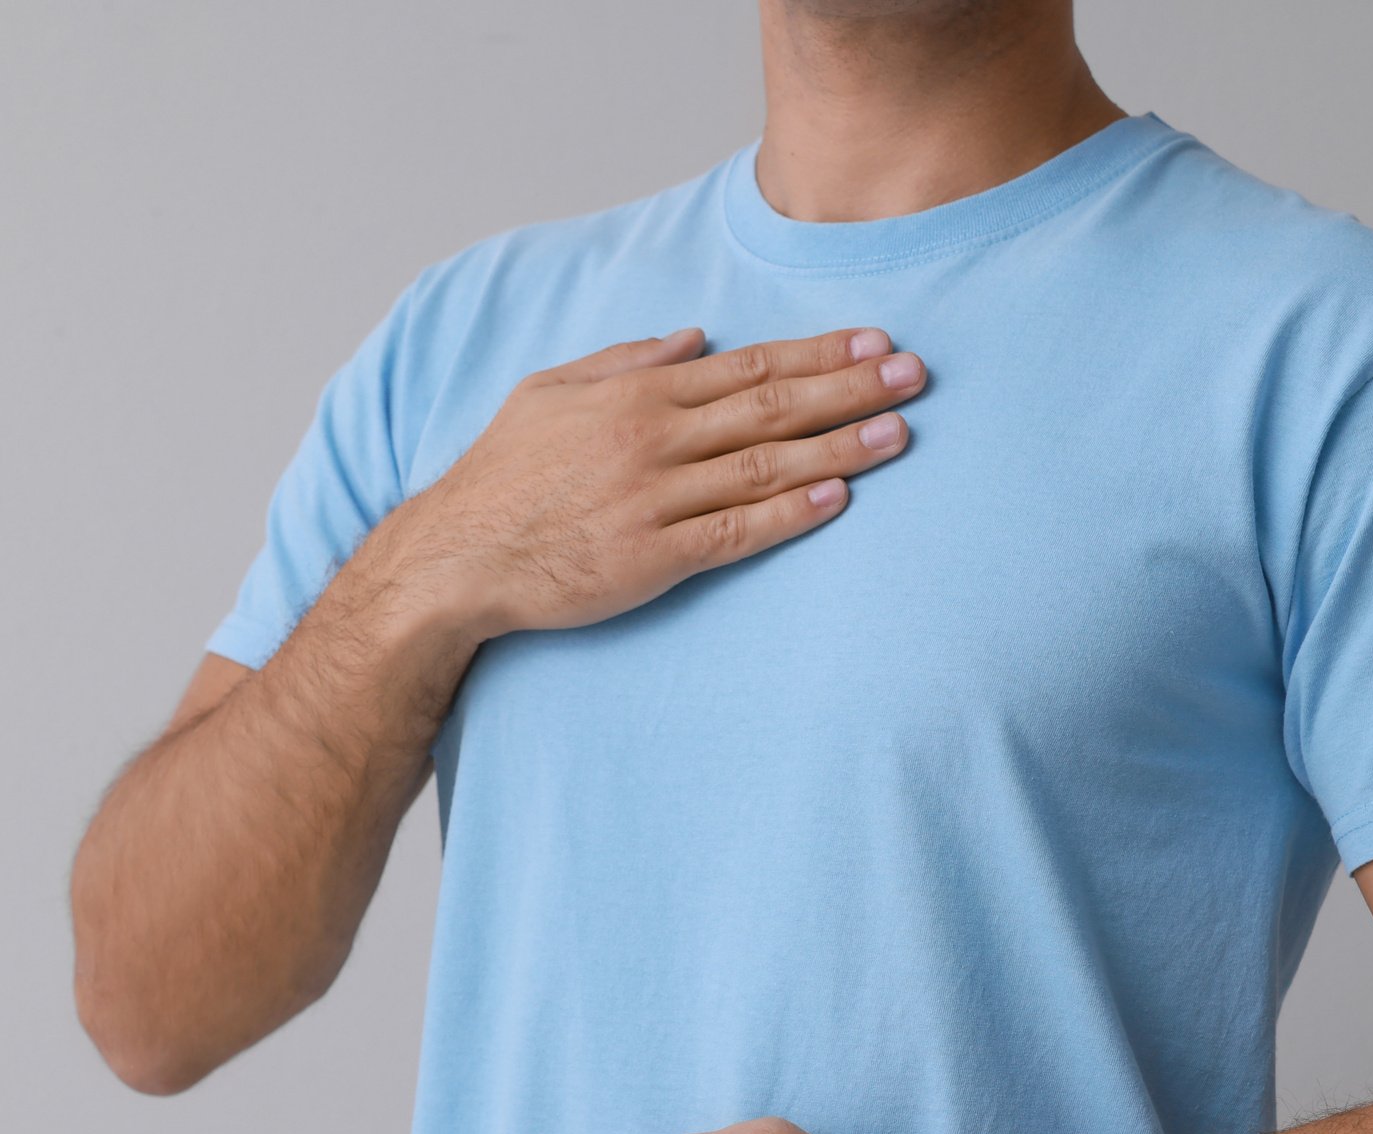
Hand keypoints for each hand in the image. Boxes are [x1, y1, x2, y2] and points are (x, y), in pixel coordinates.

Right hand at [376, 326, 925, 641]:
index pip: (747, 367)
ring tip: (899, 432)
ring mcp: (655, 501)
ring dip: (840, 447)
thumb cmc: (503, 476)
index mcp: (635, 395)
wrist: (458, 558)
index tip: (874, 341)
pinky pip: (736, 532)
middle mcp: (653, 440)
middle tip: (914, 375)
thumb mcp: (549, 392)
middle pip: (771, 407)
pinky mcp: (653, 559)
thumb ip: (626, 359)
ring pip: (766, 466)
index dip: (817, 353)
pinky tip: (840, 498)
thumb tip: (694, 336)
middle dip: (849, 388)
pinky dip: (791, 514)